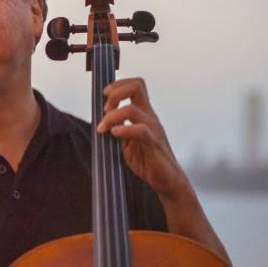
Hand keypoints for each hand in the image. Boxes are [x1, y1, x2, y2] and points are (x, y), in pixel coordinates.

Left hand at [96, 78, 190, 200]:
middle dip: (115, 93)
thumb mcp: (127, 142)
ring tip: (102, 129)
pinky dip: (124, 129)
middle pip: (137, 87)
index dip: (118, 85)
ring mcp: (153, 128)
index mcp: (144, 114)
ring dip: (111, 116)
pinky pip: (140, 130)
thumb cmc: (148, 161)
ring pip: (132, 109)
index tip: (104, 96)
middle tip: (104, 109)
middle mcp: (150, 117)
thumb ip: (117, 128)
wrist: (167, 181)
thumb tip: (100, 121)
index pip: (136, 86)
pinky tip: (114, 134)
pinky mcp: (154, 143)